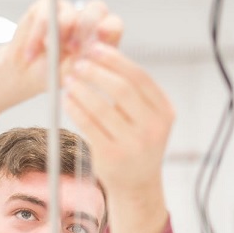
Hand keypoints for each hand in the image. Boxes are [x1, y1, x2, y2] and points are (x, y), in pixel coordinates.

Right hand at [0, 0, 122, 123]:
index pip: (113, 26)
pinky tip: (30, 53)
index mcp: (100, 42)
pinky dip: (35, 34)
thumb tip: (95, 60)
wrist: (17, 79)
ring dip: (56, 34)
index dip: (106, 35)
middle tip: (72, 49)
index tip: (91, 53)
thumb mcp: (70, 81)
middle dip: (84, 29)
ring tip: (45, 55)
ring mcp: (63, 15)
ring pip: (68, 9)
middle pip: (96, 9)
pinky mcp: (41, 9)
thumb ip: (84, 68)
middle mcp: (84, 24)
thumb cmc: (49, 83)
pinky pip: (43, 12)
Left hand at [62, 43, 174, 232]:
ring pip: (102, 107)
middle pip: (122, 89)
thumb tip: (103, 49)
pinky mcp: (112, 156)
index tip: (95, 48)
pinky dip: (75, 108)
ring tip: (69, 80)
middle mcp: (153, 128)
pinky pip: (88, 125)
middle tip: (79, 63)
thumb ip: (132, 90)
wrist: (137, 184)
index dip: (115, 59)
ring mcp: (134, 144)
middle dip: (96, 72)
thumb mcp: (146, 116)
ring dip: (82, 88)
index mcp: (165, 112)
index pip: (140, 77)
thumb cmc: (137, 141)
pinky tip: (68, 99)